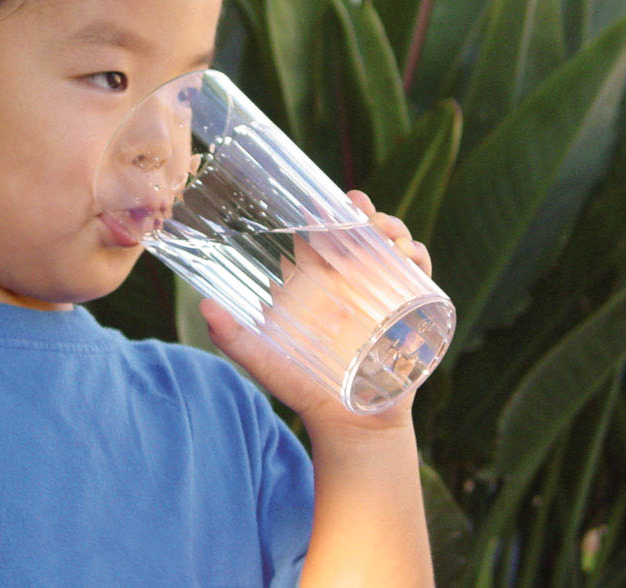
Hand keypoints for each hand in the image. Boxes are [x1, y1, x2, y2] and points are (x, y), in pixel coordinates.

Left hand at [198, 189, 431, 436]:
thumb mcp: (264, 361)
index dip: (331, 211)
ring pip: (394, 247)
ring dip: (396, 231)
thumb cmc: (303, 390)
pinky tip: (412, 256)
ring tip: (390, 237)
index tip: (336, 200)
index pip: (325, 234)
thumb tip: (204, 307)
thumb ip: (233, 337)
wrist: (350, 426)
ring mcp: (381, 296)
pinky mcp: (408, 313)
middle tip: (365, 213)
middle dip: (370, 214)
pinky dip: (420, 258)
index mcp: (317, 282)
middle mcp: (350, 283)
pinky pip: (421, 277)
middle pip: (364, 233)